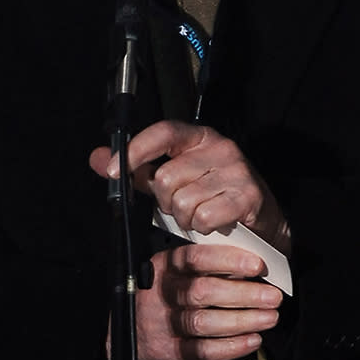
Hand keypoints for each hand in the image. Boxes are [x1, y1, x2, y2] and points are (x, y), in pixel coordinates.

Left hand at [89, 120, 291, 254]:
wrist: (261, 225)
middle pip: (166, 177)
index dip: (135, 150)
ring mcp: (236, 171)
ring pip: (183, 201)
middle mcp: (220, 148)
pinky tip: (212, 225)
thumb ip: (137, 170)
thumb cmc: (213, 198)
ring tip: (199, 217)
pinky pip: (203, 217)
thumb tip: (97, 158)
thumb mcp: (173, 179)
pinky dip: (202, 228)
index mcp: (199, 137)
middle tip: (181, 207)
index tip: (113, 170)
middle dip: (166, 201)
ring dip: (185, 219)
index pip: (163, 132)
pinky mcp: (247, 196)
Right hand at [132, 242, 281, 359]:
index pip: (197, 259)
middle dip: (244, 294)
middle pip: (204, 292)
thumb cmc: (158, 294)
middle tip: (272, 296)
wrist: (126, 331)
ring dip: (242, 320)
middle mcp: (163, 293)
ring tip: (269, 318)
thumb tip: (249, 267)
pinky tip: (252, 340)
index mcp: (166, 267)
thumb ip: (203, 266)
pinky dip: (231, 347)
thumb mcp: (172, 270)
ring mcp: (164, 323)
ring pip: (205, 322)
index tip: (257, 265)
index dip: (229, 261)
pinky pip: (202, 351)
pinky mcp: (168, 350)